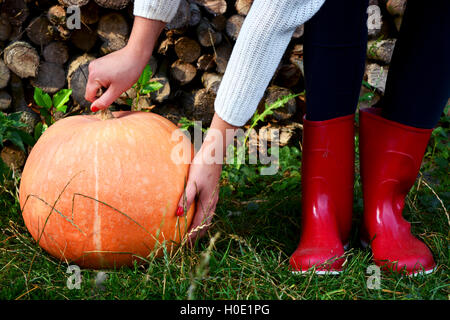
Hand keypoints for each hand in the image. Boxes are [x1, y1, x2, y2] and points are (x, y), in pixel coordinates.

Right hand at [84, 17, 164, 110]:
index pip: (89, 96)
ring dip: (106, 85)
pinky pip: (100, 76)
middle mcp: (91, 68)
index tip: (111, 97)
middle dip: (104, 92)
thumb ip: (104, 101)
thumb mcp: (116, 91)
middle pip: (93, 89)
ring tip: (118, 80)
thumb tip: (93, 109)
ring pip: (97, 83)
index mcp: (93, 76)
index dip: (99, 101)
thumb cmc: (129, 72)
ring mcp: (95, 64)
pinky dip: (107, 79)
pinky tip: (117, 75)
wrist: (136, 55)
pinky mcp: (100, 62)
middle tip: (117, 87)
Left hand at [176, 113, 237, 244]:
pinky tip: (195, 215)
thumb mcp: (192, 182)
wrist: (214, 153)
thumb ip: (185, 198)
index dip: (191, 236)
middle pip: (205, 225)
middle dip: (196, 235)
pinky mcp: (212, 192)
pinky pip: (207, 211)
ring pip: (207, 218)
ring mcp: (213, 198)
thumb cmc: (202, 166)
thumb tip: (177, 214)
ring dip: (199, 227)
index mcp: (208, 203)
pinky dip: (201, 218)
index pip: (198, 225)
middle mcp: (212, 203)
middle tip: (186, 245)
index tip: (183, 245)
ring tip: (191, 234)